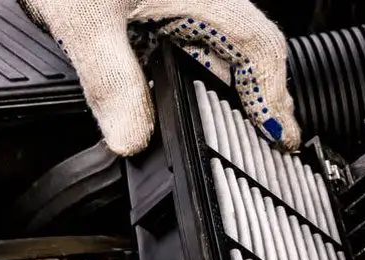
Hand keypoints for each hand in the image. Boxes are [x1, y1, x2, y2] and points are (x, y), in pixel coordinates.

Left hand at [19, 0, 300, 154]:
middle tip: (270, 141)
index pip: (257, 45)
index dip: (272, 94)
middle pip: (248, 48)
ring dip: (234, 85)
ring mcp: (177, 1)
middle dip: (261, 96)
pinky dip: (203, 71)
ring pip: (223, 44)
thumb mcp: (85, 18)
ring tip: (243, 125)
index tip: (279, 135)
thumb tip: (131, 139)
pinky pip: (194, 40)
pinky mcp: (153, 6)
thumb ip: (110, 79)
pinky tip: (192, 92)